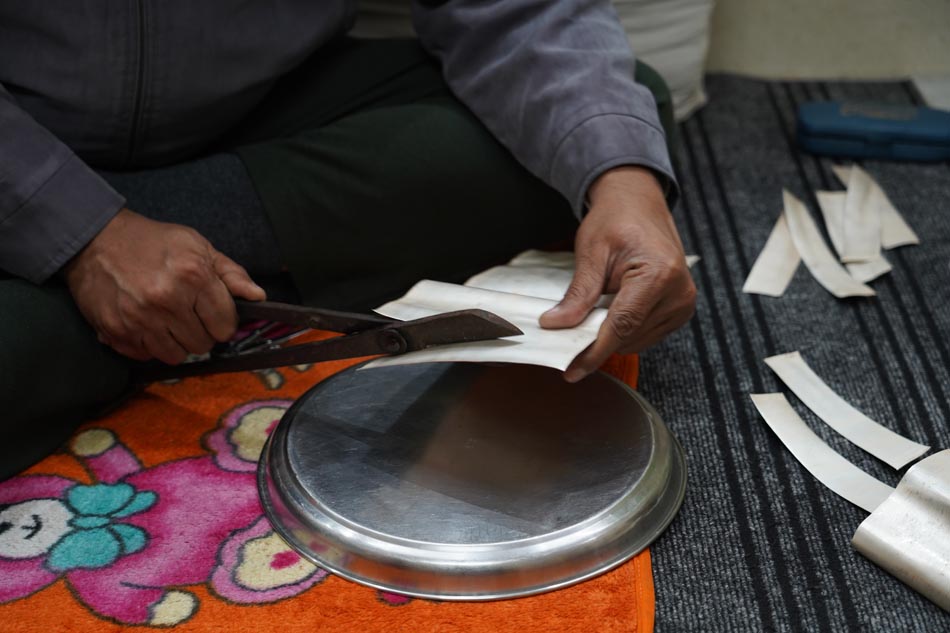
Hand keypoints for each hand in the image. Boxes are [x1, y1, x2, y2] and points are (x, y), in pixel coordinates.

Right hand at [64, 208, 265, 363]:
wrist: (95, 240)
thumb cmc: (153, 242)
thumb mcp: (197, 246)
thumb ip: (230, 273)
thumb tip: (258, 296)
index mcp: (192, 276)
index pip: (225, 325)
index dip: (223, 321)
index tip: (214, 313)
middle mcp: (167, 301)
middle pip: (202, 344)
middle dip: (201, 332)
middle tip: (188, 313)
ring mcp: (139, 319)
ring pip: (176, 356)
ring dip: (176, 342)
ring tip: (168, 320)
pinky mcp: (117, 332)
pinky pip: (146, 356)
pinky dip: (150, 345)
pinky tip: (146, 324)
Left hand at [539, 166, 695, 381]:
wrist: (638, 203)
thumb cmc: (616, 219)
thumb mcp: (591, 252)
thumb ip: (578, 294)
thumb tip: (555, 325)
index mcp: (658, 274)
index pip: (621, 326)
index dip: (593, 352)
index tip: (571, 370)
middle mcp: (678, 292)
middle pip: (629, 337)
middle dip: (596, 343)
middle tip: (565, 340)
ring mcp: (683, 303)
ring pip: (637, 340)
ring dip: (610, 337)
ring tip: (590, 316)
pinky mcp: (680, 309)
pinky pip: (646, 334)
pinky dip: (624, 332)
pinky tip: (609, 314)